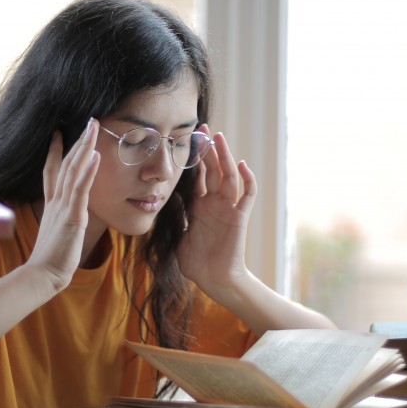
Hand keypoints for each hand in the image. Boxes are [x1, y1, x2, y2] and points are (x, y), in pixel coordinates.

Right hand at [27, 120, 99, 291]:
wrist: (43, 274)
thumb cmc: (52, 259)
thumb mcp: (57, 232)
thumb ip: (61, 220)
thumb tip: (66, 217)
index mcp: (52, 204)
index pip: (52, 171)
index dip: (56, 151)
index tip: (59, 133)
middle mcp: (56, 200)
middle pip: (66, 163)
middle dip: (78, 141)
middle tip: (88, 121)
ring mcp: (64, 207)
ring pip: (74, 170)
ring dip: (84, 147)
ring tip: (93, 128)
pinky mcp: (72, 217)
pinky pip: (81, 190)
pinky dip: (88, 171)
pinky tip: (95, 156)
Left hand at [177, 125, 256, 301]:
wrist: (213, 280)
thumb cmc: (196, 262)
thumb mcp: (177, 234)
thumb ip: (173, 215)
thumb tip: (159, 199)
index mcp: (199, 205)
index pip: (197, 175)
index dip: (194, 158)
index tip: (187, 139)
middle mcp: (215, 203)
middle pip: (213, 169)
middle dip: (209, 148)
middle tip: (203, 128)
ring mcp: (228, 208)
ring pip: (229, 176)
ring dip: (225, 156)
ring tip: (219, 137)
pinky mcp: (239, 218)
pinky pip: (247, 196)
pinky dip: (247, 180)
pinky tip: (241, 165)